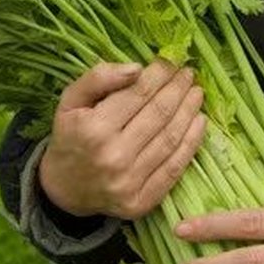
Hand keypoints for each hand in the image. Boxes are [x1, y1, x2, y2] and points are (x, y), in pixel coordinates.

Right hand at [37, 60, 206, 219]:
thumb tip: (137, 68)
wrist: (64, 190)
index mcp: (93, 129)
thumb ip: (97, 78)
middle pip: (159, 114)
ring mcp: (130, 182)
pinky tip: (200, 122)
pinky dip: (192, 143)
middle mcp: (114, 156)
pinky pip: (174, 167)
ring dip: (189, 112)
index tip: (172, 61)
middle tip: (189, 74)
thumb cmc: (70, 138)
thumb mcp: (70, 101)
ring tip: (197, 93)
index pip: (138, 94)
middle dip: (178, 89)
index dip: (160, 75)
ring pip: (170, 139)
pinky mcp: (142, 201)